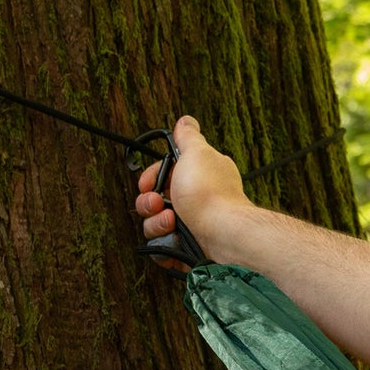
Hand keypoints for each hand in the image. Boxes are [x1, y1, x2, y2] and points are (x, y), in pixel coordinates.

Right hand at [133, 115, 249, 268]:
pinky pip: (163, 248)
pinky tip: (173, 240)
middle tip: (158, 203)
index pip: (162, 175)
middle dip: (148, 203)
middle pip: (154, 201)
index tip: (147, 183)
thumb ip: (188, 137)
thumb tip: (186, 121)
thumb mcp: (197, 153)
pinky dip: (163, 246)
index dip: (149, 178)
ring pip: (156, 225)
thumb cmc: (210, 194)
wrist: (223, 232)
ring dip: (156, 224)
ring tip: (171, 222)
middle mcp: (195, 199)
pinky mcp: (188, 247)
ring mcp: (192, 224)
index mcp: (196, 176)